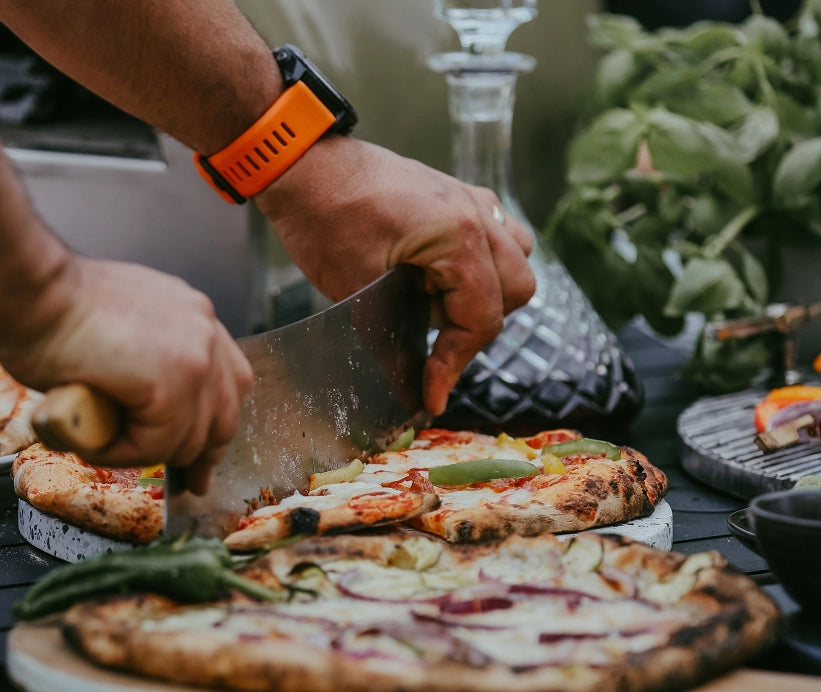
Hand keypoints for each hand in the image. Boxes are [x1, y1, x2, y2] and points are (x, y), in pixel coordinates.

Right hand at [0, 254, 251, 491]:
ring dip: (144, 449)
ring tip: (97, 435)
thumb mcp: (118, 330)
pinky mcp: (172, 386)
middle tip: (191, 482)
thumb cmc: (50, 308)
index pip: (228, 380)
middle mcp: (204, 332)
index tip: (203, 450)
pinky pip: (156, 445)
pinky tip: (92, 433)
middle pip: (225, 412)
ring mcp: (194, 359)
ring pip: (188, 438)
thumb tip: (139, 401)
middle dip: (204, 453)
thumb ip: (145, 360)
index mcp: (193, 316)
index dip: (214, 421)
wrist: (30, 291)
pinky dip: (121, 451)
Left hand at [254, 137, 535, 414]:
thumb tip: (414, 379)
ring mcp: (471, 199)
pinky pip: (497, 235)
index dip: (455, 364)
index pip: (481, 317)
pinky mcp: (458, 195)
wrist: (304, 166)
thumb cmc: (324, 219)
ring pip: (516, 259)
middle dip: (476, 327)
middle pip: (514, 289)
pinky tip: (442, 278)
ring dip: (489, 293)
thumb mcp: (355, 290)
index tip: (432, 395)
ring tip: (440, 307)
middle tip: (434, 348)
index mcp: (457, 237)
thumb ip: (394, 335)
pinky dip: (483, 264)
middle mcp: (477, 214)